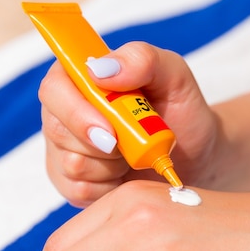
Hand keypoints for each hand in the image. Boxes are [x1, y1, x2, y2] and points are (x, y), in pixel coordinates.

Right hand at [39, 42, 218, 207]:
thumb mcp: (174, 76)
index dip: (75, 112)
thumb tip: (99, 70)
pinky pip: (78, 191)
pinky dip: (110, 187)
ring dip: (112, 166)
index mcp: (82, 76)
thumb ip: (142, 59)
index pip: (54, 88)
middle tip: (133, 146)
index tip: (110, 131)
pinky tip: (127, 175)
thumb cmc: (182, 112)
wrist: (196, 156)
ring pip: (70, 164)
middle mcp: (64, 110)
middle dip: (101, 145)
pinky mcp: (71, 181)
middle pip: (56, 129)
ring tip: (135, 155)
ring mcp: (64, 147)